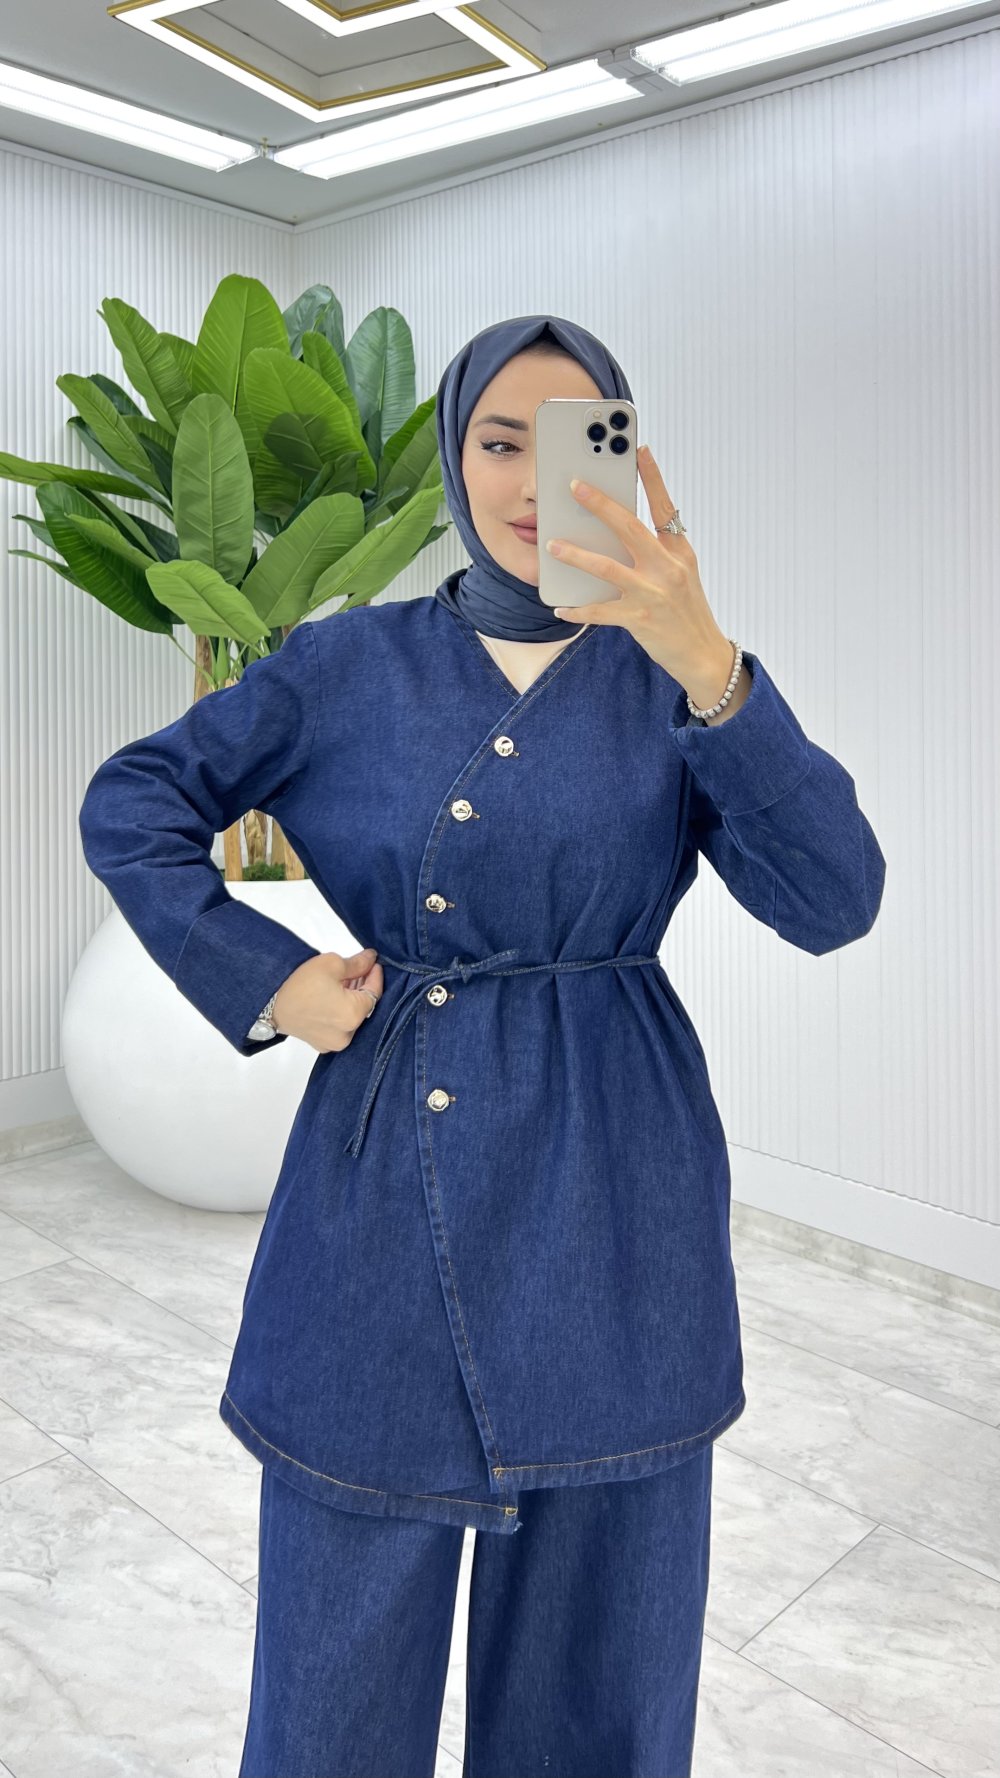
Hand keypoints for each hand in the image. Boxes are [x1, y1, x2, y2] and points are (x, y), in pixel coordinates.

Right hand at [273, 947, 383, 1053]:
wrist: (269, 1003)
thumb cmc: (298, 985)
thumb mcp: (332, 964)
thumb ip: (358, 963)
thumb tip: (371, 959)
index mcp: (353, 1015)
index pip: (375, 993)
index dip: (375, 975)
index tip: (373, 963)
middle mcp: (347, 1034)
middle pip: (364, 1006)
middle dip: (363, 986)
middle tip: (359, 969)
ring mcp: (334, 1043)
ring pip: (352, 1017)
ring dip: (352, 999)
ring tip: (345, 981)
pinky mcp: (321, 1044)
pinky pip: (339, 1027)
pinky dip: (340, 1012)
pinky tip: (334, 997)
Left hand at [547, 444, 733, 694]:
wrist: (703, 654)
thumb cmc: (687, 611)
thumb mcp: (682, 574)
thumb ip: (657, 551)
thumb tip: (619, 531)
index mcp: (679, 552)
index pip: (664, 507)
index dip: (652, 477)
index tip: (639, 449)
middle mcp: (667, 568)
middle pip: (630, 527)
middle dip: (600, 504)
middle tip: (575, 486)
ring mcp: (653, 594)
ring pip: (607, 568)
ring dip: (576, 555)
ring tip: (553, 544)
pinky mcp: (639, 620)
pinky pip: (600, 612)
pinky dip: (578, 610)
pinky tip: (561, 606)